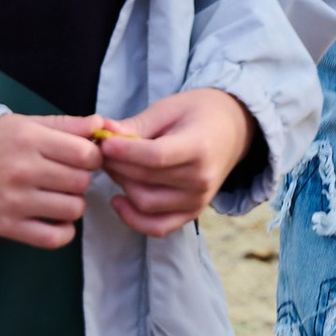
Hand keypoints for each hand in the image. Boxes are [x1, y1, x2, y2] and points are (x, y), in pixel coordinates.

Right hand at [0, 109, 102, 248]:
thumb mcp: (26, 124)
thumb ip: (66, 125)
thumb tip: (100, 124)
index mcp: (30, 139)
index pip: (85, 154)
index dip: (93, 157)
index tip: (84, 158)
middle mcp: (23, 170)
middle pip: (81, 182)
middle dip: (81, 179)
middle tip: (67, 177)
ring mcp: (15, 201)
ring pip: (73, 209)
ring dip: (73, 204)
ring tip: (59, 196)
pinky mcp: (8, 227)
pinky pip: (53, 238)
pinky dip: (63, 232)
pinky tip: (56, 220)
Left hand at [98, 87, 253, 234]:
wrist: (232, 130)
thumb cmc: (198, 113)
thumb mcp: (169, 108)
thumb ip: (136, 125)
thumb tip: (104, 131)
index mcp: (199, 147)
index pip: (156, 156)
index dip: (125, 152)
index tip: (103, 142)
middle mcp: (201, 179)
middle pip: (146, 180)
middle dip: (116, 164)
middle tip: (102, 149)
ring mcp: (198, 200)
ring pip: (145, 203)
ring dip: (121, 186)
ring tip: (114, 166)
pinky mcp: (192, 213)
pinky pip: (157, 227)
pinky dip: (133, 219)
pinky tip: (119, 200)